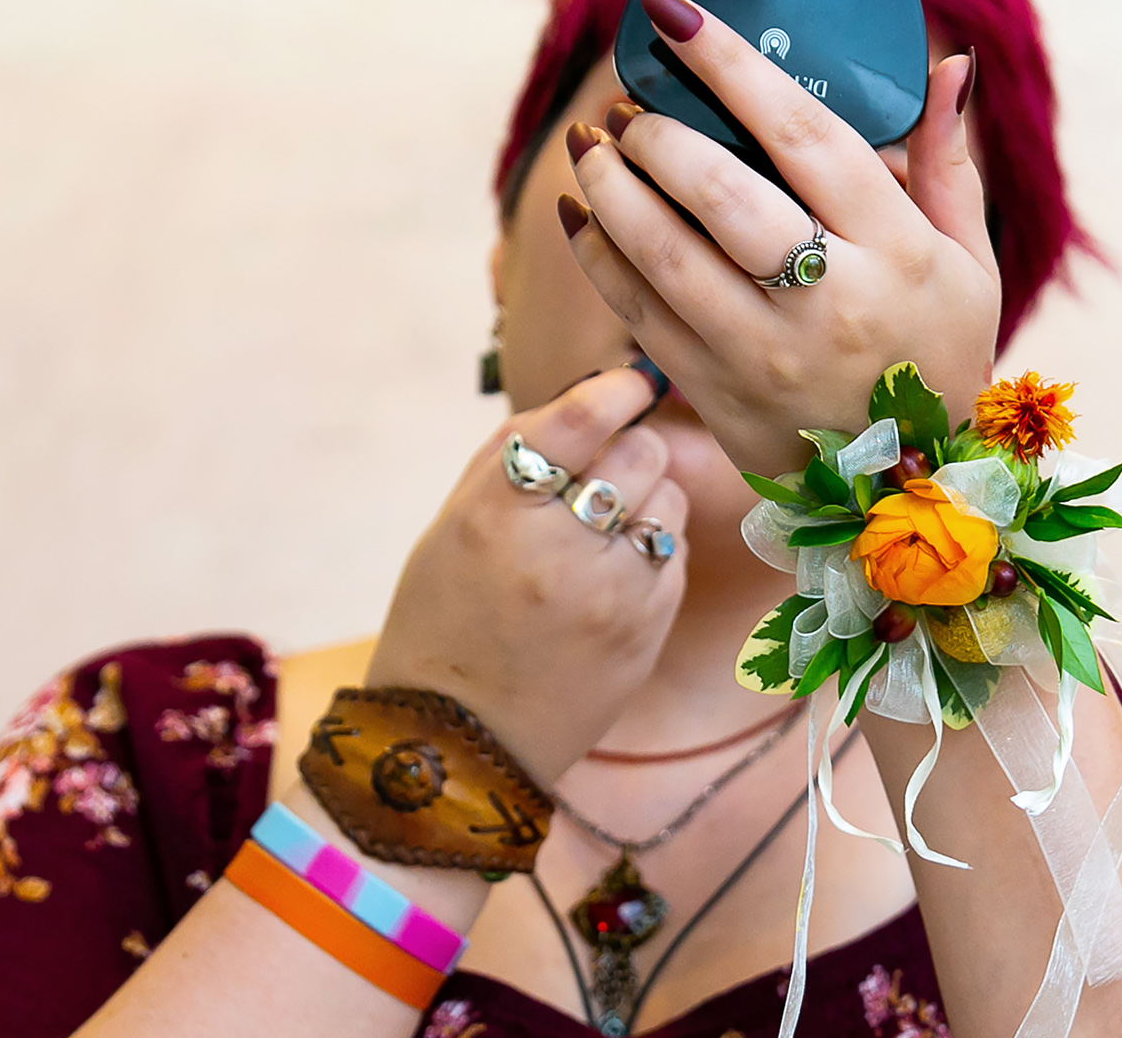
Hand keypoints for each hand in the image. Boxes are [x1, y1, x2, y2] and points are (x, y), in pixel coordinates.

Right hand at [363, 368, 685, 785]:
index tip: (632, 383)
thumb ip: (517, 453)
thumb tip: (597, 395)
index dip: (617, 390)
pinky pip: (675, 556)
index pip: (579, 420)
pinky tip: (616, 574)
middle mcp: (558, 551)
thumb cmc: (447, 615)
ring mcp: (610, 596)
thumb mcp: (453, 522)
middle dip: (629, 452)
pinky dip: (655, 551)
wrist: (459, 738)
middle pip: (640, 453)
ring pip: (669, 502)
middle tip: (604, 474)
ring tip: (607, 530)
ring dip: (648, 501)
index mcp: (497, 513)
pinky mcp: (645, 631)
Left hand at [562, 0, 999, 474]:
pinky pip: (639, 314)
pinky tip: (579, 212)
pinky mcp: (716, 394)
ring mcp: (765, 355)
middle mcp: (830, 303)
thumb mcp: (969, 265)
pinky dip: (599, 257)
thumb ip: (950, 164)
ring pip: (665, 255)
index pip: (806, 137)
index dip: (732, 69)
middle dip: (659, 134)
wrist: (905, 495)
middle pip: (724, 196)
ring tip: (588, 146)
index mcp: (897, 253)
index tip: (676, 18)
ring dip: (611, 188)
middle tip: (630, 106)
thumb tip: (950, 63)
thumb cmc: (937, 357)